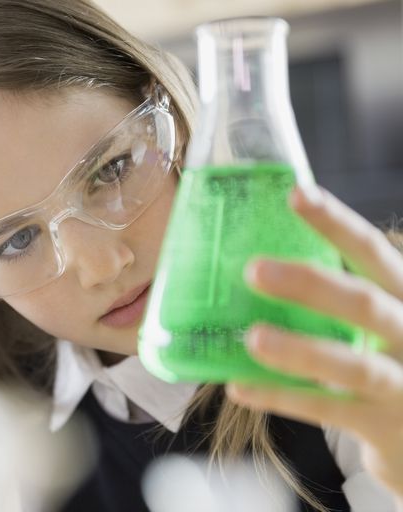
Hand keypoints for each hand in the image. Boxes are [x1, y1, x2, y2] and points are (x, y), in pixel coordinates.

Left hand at [225, 184, 402, 503]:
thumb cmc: (393, 363)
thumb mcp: (383, 322)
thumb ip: (341, 297)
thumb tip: (257, 267)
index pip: (373, 253)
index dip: (336, 223)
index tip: (297, 194)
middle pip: (365, 303)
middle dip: (311, 285)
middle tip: (254, 270)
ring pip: (353, 365)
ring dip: (300, 350)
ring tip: (251, 338)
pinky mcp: (385, 426)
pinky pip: (328, 410)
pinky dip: (282, 398)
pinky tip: (238, 387)